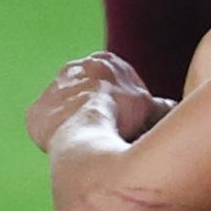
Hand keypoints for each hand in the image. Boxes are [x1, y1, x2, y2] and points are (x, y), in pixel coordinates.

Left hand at [26, 52, 172, 152]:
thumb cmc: (122, 118)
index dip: (119, 103)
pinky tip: (68, 148)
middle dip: (95, 109)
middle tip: (105, 133)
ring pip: (65, 108)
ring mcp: (52, 90)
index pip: (110, 81)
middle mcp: (74, 69)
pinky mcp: (36, 112)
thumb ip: (160, 107)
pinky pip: (45, 126)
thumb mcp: (150, 108)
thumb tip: (175, 110)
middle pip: (86, 91)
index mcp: (104, 62)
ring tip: (88, 144)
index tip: (123, 121)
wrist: (86, 131)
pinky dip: (55, 137)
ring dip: (74, 123)